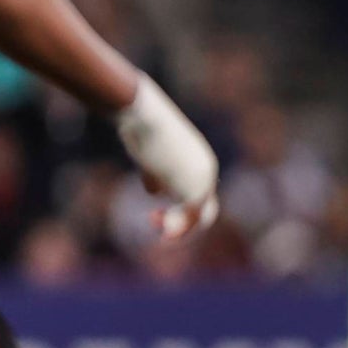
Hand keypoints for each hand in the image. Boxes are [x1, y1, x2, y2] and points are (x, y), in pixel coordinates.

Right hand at [114, 75, 218, 239]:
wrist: (143, 115)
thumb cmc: (141, 129)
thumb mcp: (150, 156)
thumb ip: (155, 174)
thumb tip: (156, 192)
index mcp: (200, 163)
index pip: (199, 195)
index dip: (179, 211)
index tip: (152, 215)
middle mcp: (206, 171)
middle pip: (205, 209)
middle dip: (183, 223)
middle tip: (154, 222)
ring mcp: (202, 179)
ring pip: (200, 216)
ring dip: (180, 229)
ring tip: (158, 230)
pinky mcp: (193, 185)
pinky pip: (191, 216)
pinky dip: (178, 229)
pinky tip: (164, 232)